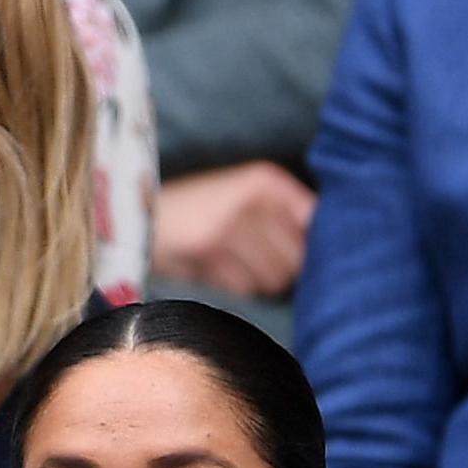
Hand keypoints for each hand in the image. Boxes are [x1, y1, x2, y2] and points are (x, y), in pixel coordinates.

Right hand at [152, 162, 317, 297]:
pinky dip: (233, 288)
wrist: (135, 218)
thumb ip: (285, 216)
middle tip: (255, 264)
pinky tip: (213, 270)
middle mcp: (251, 198)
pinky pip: (243, 287)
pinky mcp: (208, 249)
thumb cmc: (198, 213)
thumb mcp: (242, 198)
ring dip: (258, 282)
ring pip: (274, 277)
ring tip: (232, 266)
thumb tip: (331, 251)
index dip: (314, 246)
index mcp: (264, 180)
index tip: (299, 255)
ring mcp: (228, 223)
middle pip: (298, 258)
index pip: (316, 222)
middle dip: (283, 269)